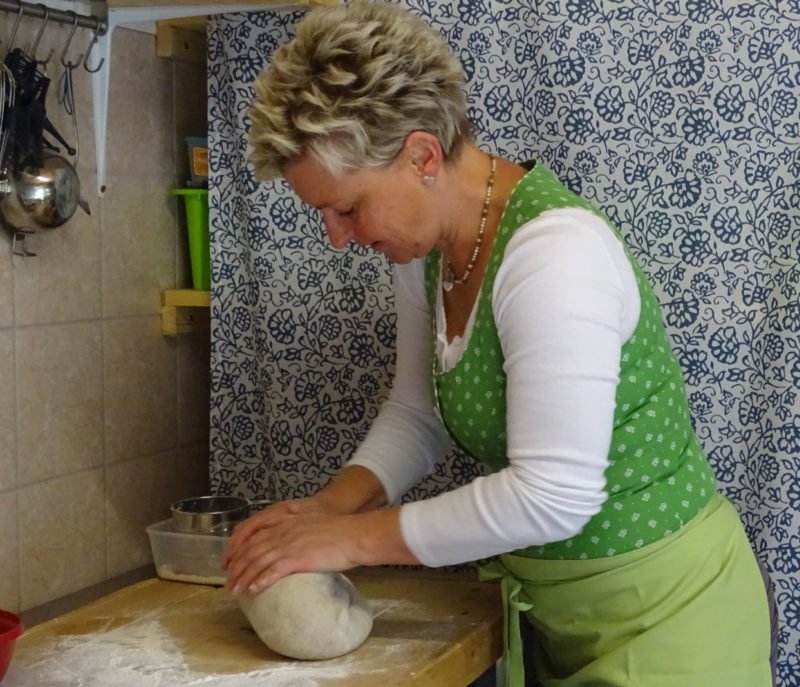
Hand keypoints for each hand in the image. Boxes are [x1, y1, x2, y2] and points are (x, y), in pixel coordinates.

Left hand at [223, 509, 371, 594]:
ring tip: (236, 590)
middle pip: (251, 550)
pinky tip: (253, 590)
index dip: (239, 550)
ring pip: (258, 561)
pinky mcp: (298, 558)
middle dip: (237, 566)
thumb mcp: (311, 524)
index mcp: (286, 523)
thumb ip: (297, 531)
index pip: (253, 535)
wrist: (353, 535)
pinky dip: (261, 581)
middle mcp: (283, 532)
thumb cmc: (338, 531)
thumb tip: (291, 546)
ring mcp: (289, 545)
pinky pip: (273, 571)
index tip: (231, 562)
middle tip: (228, 581)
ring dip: (244, 577)